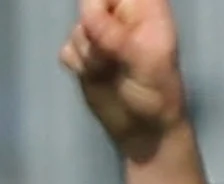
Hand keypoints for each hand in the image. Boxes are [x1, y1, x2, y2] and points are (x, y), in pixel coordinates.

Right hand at [62, 0, 187, 162]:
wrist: (143, 131)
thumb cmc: (157, 93)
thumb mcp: (145, 62)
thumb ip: (116, 36)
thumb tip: (87, 12)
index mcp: (145, 7)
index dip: (100, 6)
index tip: (105, 28)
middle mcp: (121, 15)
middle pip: (88, 3)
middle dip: (92, 31)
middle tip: (111, 54)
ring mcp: (101, 34)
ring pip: (76, 28)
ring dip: (88, 53)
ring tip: (109, 70)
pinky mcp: (84, 54)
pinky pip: (67, 48)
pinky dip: (78, 65)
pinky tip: (95, 76)